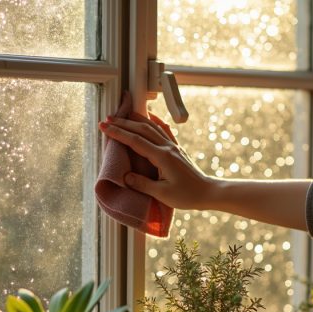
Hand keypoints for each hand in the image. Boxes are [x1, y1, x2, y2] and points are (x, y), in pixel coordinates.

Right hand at [99, 112, 214, 210]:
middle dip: (123, 123)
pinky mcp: (176, 149)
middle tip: (107, 119)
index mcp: (162, 156)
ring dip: (136, 120)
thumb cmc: (187, 195)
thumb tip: (125, 176)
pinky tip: (150, 117)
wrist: (207, 192)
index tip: (104, 127)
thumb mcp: (162, 193)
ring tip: (123, 115)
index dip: (118, 133)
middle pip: (142, 129)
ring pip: (152, 127)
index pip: (135, 141)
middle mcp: (167, 147)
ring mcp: (173, 146)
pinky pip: (163, 130)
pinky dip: (154, 121)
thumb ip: (142, 184)